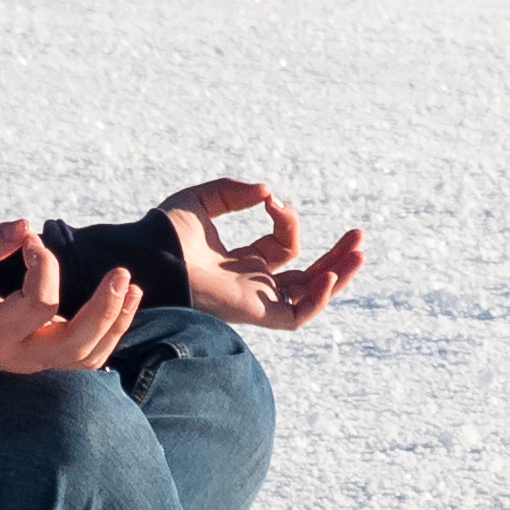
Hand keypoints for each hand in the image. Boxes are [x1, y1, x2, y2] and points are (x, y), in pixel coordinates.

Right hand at [0, 217, 139, 374]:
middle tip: (121, 273)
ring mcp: (34, 362)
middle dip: (104, 310)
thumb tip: (26, 228)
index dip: (44, 265)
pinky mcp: (49, 356)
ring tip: (131, 285)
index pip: (35, 306)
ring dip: (116, 321)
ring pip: (87, 356)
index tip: (31, 240)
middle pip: (72, 347)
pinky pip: (90, 355)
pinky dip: (114, 329)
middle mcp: (12, 359)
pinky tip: (129, 299)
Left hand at [158, 176, 366, 331]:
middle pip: (306, 275)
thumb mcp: (202, 200)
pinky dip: (317, 299)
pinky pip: (296, 316)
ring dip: (338, 275)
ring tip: (360, 251)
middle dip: (335, 255)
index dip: (285, 219)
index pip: (282, 246)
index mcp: (240, 262)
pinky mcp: (256, 314)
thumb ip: (234, 192)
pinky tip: (329, 275)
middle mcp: (252, 284)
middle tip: (359, 234)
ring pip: (309, 297)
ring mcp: (256, 301)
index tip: (270, 200)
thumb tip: (268, 193)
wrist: (149, 258)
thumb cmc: (165, 234)